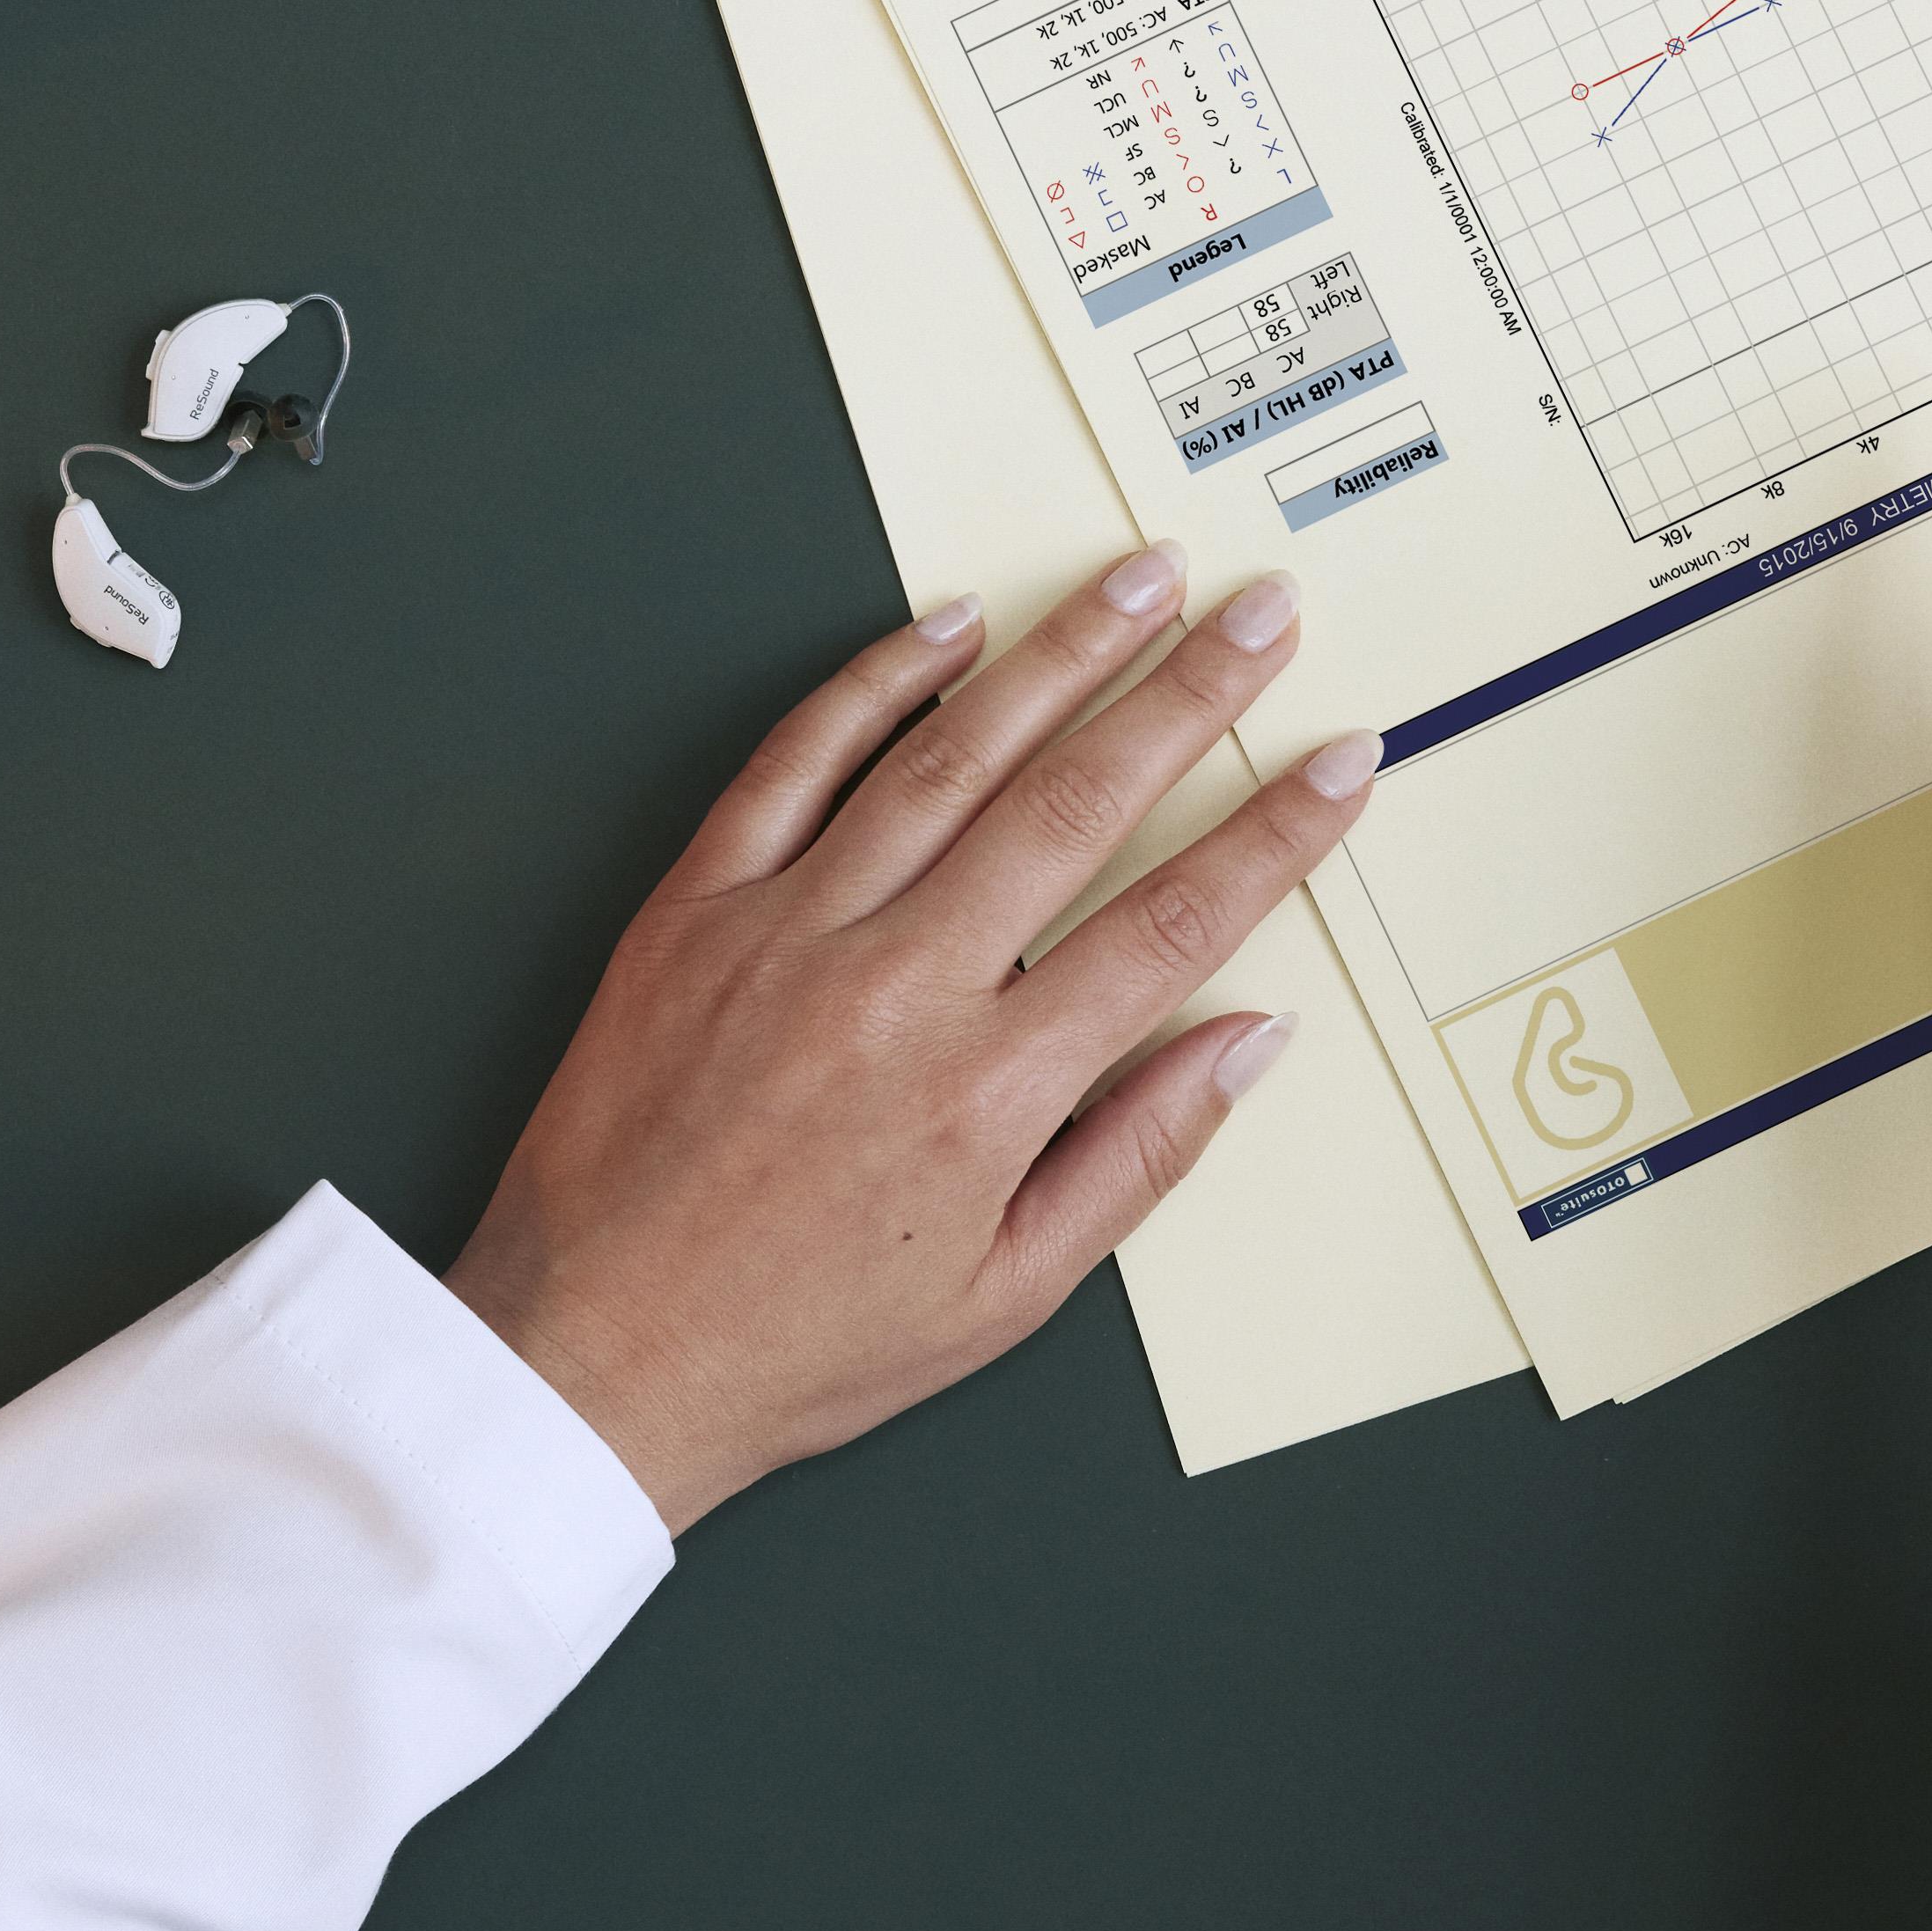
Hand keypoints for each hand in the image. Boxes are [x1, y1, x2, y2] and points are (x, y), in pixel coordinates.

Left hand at [448, 550, 1375, 1528]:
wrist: (592, 1351)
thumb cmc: (798, 1340)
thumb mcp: (1005, 1293)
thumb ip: (1138, 1155)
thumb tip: (1247, 1039)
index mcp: (989, 1091)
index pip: (1171, 923)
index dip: (1273, 834)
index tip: (1339, 762)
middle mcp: (898, 988)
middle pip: (1079, 801)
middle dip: (1189, 693)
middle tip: (1259, 613)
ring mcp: (790, 931)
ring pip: (952, 753)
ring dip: (1060, 652)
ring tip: (1139, 579)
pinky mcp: (696, 908)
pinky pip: (797, 761)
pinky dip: (876, 681)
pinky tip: (948, 625)